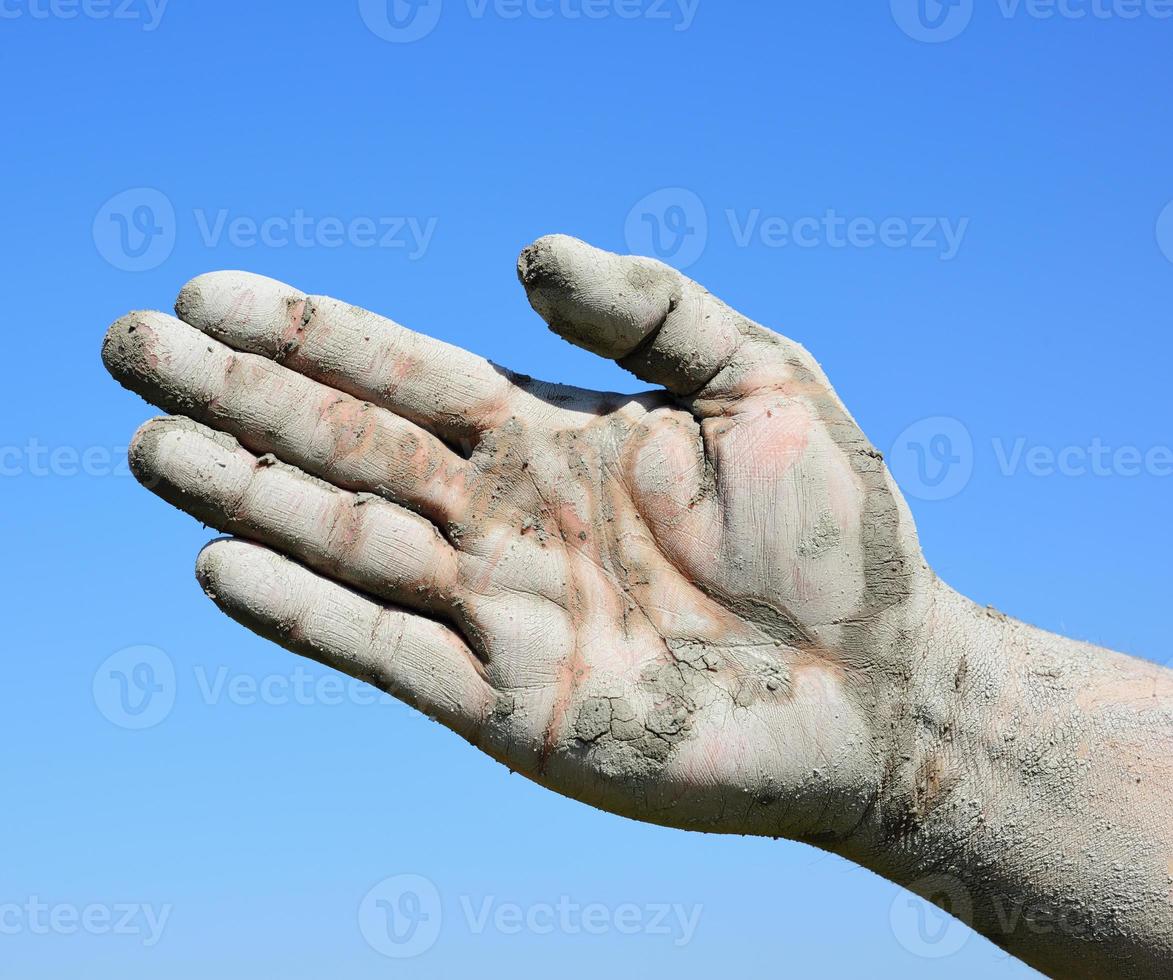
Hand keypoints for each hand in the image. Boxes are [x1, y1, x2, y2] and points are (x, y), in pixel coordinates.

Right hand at [102, 235, 935, 844]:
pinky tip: (221, 565)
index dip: (309, 332)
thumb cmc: (836, 530)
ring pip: (343, 540)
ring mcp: (498, 611)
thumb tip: (525, 253)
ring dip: (242, 493)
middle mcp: (506, 518)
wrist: (878, 683)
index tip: (213, 293)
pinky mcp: (507, 706)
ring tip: (148, 442)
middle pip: (344, 445)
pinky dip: (303, 611)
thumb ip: (650, 311)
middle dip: (238, 396)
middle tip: (129, 346)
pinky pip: (384, 650)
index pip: (402, 372)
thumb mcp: (760, 377)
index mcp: (552, 437)